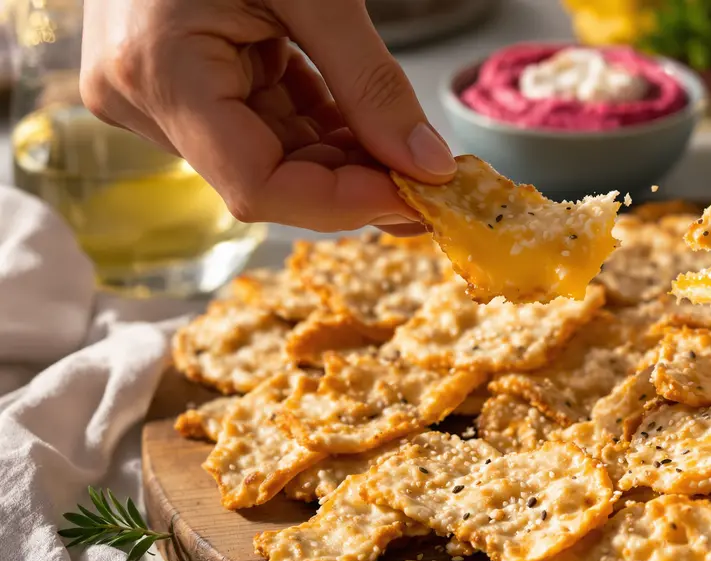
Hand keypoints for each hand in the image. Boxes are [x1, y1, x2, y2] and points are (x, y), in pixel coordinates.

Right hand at [80, 0, 454, 232]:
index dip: (343, 204)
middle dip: (356, 182)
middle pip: (267, 177)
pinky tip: (368, 123)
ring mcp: (157, 91)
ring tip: (408, 147)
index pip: (257, 186)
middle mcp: (144, 96)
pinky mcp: (179, 80)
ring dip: (344, 157)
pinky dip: (320, 127)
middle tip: (430, 177)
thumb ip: (370, 83)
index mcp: (162, 71)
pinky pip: (260, 123)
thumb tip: (428, 164)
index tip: (417, 199)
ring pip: (269, 156)